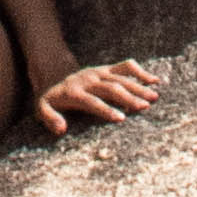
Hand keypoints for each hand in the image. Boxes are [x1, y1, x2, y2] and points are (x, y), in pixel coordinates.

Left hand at [29, 60, 159, 135]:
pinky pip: (126, 66)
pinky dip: (140, 71)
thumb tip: (61, 129)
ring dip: (138, 87)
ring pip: (121, 78)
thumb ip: (49, 118)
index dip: (106, 110)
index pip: (92, 101)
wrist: (53, 71)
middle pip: (111, 88)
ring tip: (154, 98)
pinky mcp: (107, 68)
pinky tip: (154, 80)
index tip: (121, 118)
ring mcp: (99, 72)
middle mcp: (89, 80)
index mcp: (74, 92)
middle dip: (128, 97)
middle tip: (144, 107)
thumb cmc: (50, 96)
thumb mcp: (42, 108)